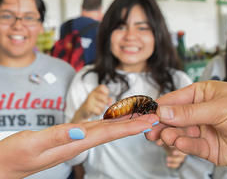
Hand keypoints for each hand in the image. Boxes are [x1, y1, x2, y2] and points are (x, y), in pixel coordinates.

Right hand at [0, 114, 157, 178]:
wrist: (4, 166)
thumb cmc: (14, 156)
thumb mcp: (32, 144)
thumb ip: (56, 136)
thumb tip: (81, 130)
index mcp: (76, 143)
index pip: (109, 133)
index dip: (131, 126)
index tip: (150, 121)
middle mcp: (80, 142)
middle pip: (113, 131)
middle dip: (135, 124)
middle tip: (155, 117)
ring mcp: (75, 140)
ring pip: (106, 130)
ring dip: (125, 123)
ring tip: (141, 117)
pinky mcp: (69, 138)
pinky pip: (95, 129)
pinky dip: (109, 123)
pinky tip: (114, 120)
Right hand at [72, 85, 111, 122]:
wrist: (83, 111)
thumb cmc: (92, 104)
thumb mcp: (99, 99)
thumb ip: (106, 98)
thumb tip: (111, 100)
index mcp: (95, 90)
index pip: (102, 87)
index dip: (106, 91)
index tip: (106, 95)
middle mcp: (92, 94)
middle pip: (104, 97)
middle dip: (105, 102)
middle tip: (103, 104)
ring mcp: (89, 100)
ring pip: (102, 106)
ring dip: (102, 109)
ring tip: (97, 109)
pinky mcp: (88, 107)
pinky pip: (98, 111)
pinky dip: (98, 113)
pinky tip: (95, 112)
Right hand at [145, 81, 226, 178]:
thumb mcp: (219, 107)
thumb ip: (189, 112)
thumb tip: (164, 111)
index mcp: (202, 94)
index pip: (176, 99)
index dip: (162, 107)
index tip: (149, 114)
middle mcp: (201, 111)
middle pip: (175, 117)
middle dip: (163, 124)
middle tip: (151, 129)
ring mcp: (204, 129)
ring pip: (180, 133)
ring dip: (171, 135)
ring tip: (165, 137)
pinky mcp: (208, 147)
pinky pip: (191, 146)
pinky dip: (184, 145)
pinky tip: (179, 143)